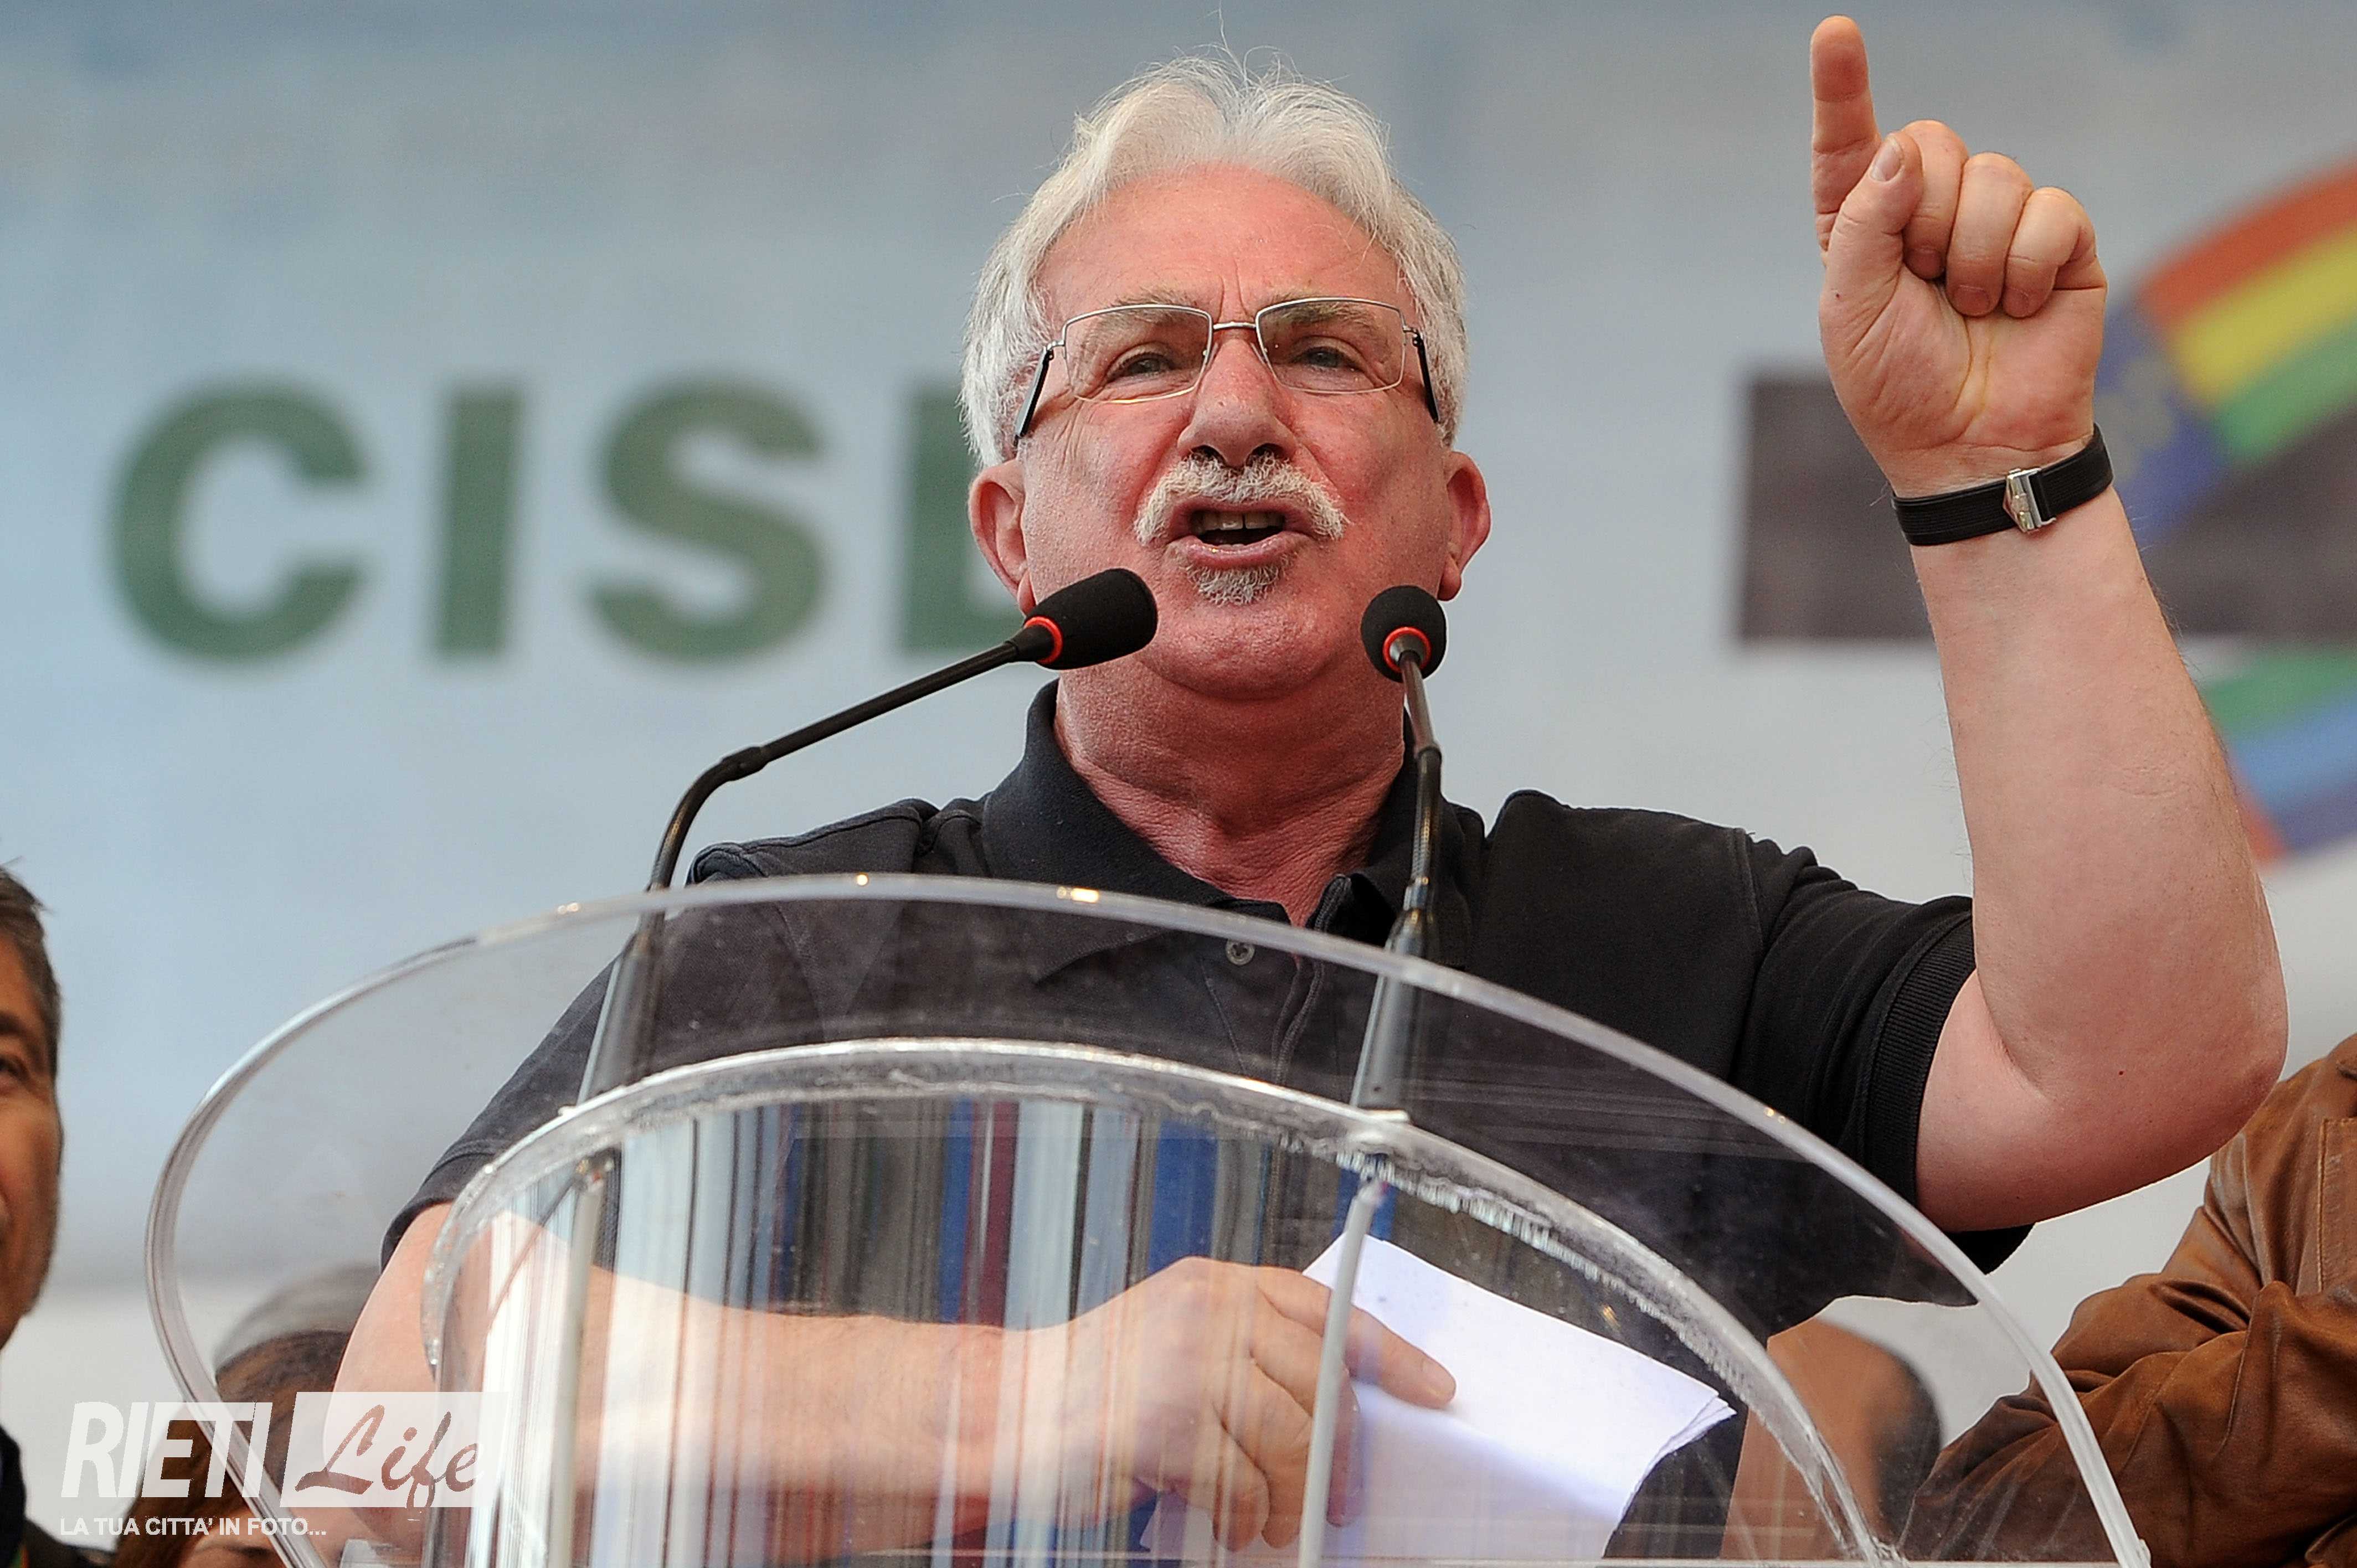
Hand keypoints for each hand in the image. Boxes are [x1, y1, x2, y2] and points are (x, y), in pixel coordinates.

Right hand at [1024, 1257, 1454, 1548]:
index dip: (1388, 1354)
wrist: (1006, 1413)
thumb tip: (1330, 1410)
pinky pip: (1241, 1480)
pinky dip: (1246, 1516)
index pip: (1326, 1310)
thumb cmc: (1093, 1389)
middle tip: (1339, 1499)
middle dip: (1340, 1453)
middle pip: (1318, 1384)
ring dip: (1292, 1496)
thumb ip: (1245, 1354)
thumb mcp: (1176, 1342)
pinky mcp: (1164, 1420)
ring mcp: (1185, 1360)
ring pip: (1289, 1437)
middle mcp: (1207, 1309)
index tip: (1434, 1390)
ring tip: (1277, 1523)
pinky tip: (1232, 1526)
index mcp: (1217, 1285)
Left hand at [1809, 16, 2106, 496]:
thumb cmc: (1899, 387)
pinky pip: (2049, 211)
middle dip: (1924, 219)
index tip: (1834, 32)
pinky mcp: (2061, 242)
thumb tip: (1899, 153)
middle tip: (1926, 285)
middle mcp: (1930, 210)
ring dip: (1975, 255)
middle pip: (1930, 141)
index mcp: (1865, 225)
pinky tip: (2020, 309)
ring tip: (1972, 310)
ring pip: (1994, 175)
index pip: (1850, 144)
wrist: (1970, 448)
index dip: (1842, 88)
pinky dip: (2027, 267)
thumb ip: (1862, 224)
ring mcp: (1999, 221)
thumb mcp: (1851, 311)